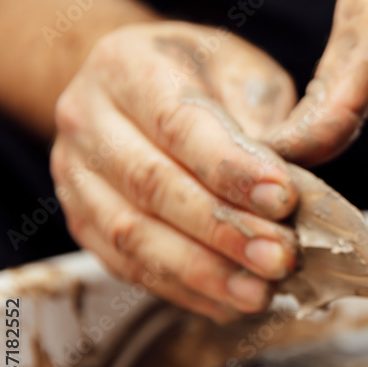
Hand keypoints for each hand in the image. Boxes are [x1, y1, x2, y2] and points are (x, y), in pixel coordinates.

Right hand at [52, 22, 299, 321]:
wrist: (137, 82)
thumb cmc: (203, 76)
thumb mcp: (244, 70)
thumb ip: (269, 118)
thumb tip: (291, 182)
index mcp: (129, 65)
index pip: (179, 123)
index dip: (232, 168)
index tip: (283, 199)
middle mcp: (89, 117)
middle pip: (153, 185)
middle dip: (224, 229)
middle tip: (280, 256)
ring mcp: (76, 174)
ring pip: (134, 234)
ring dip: (204, 271)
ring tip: (258, 291)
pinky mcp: (81, 220)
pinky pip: (128, 266)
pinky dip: (184, 290)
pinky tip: (229, 301)